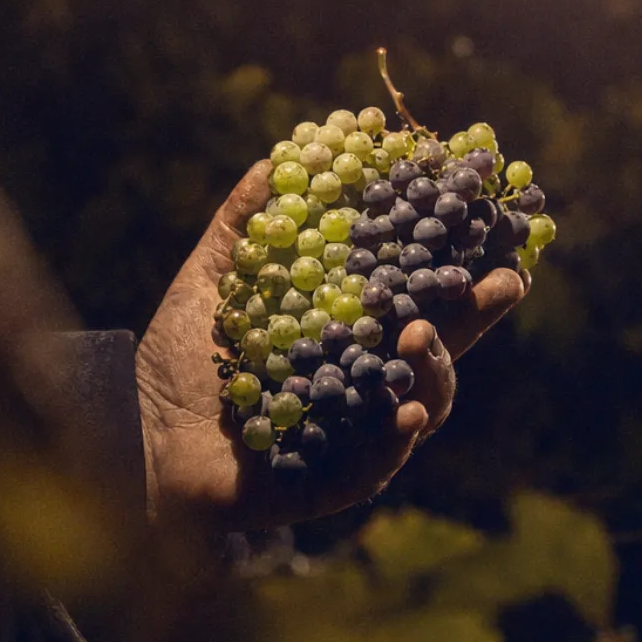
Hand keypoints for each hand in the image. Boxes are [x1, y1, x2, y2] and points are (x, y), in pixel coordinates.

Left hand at [135, 163, 528, 529]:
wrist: (135, 437)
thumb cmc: (174, 362)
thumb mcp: (208, 283)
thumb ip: (241, 228)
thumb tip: (270, 161)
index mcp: (341, 330)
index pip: (410, 293)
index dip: (450, 264)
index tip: (488, 226)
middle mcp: (359, 379)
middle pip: (436, 345)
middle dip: (476, 315)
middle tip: (507, 281)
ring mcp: (352, 432)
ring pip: (421, 402)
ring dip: (435, 369)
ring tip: (421, 335)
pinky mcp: (331, 481)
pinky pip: (377, 463)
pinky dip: (396, 437)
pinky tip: (406, 410)